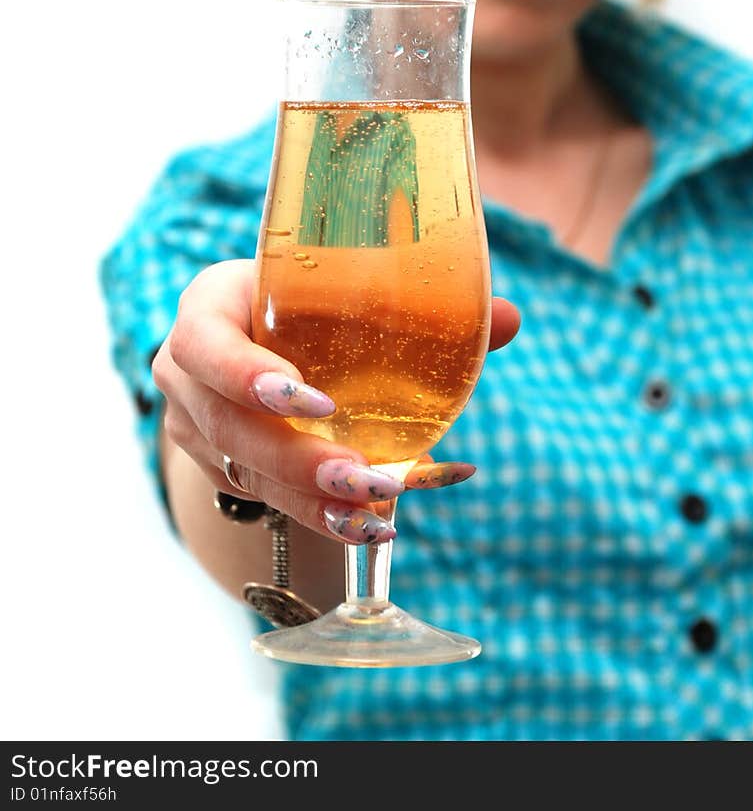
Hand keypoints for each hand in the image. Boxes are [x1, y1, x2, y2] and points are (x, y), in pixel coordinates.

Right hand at [152, 259, 518, 543]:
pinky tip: (370, 526)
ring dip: (313, 498)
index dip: (247, 376)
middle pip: (228, 427)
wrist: (263, 334)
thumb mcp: (344, 284)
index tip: (314, 400)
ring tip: (381, 511)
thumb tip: (506, 319)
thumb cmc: (308, 295)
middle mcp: (189, 371)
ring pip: (247, 473)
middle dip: (298, 460)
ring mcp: (198, 426)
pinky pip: (266, 498)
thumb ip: (420, 300)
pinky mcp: (220, 467)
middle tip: (366, 476)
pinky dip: (319, 513)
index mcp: (209, 306)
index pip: (205, 343)